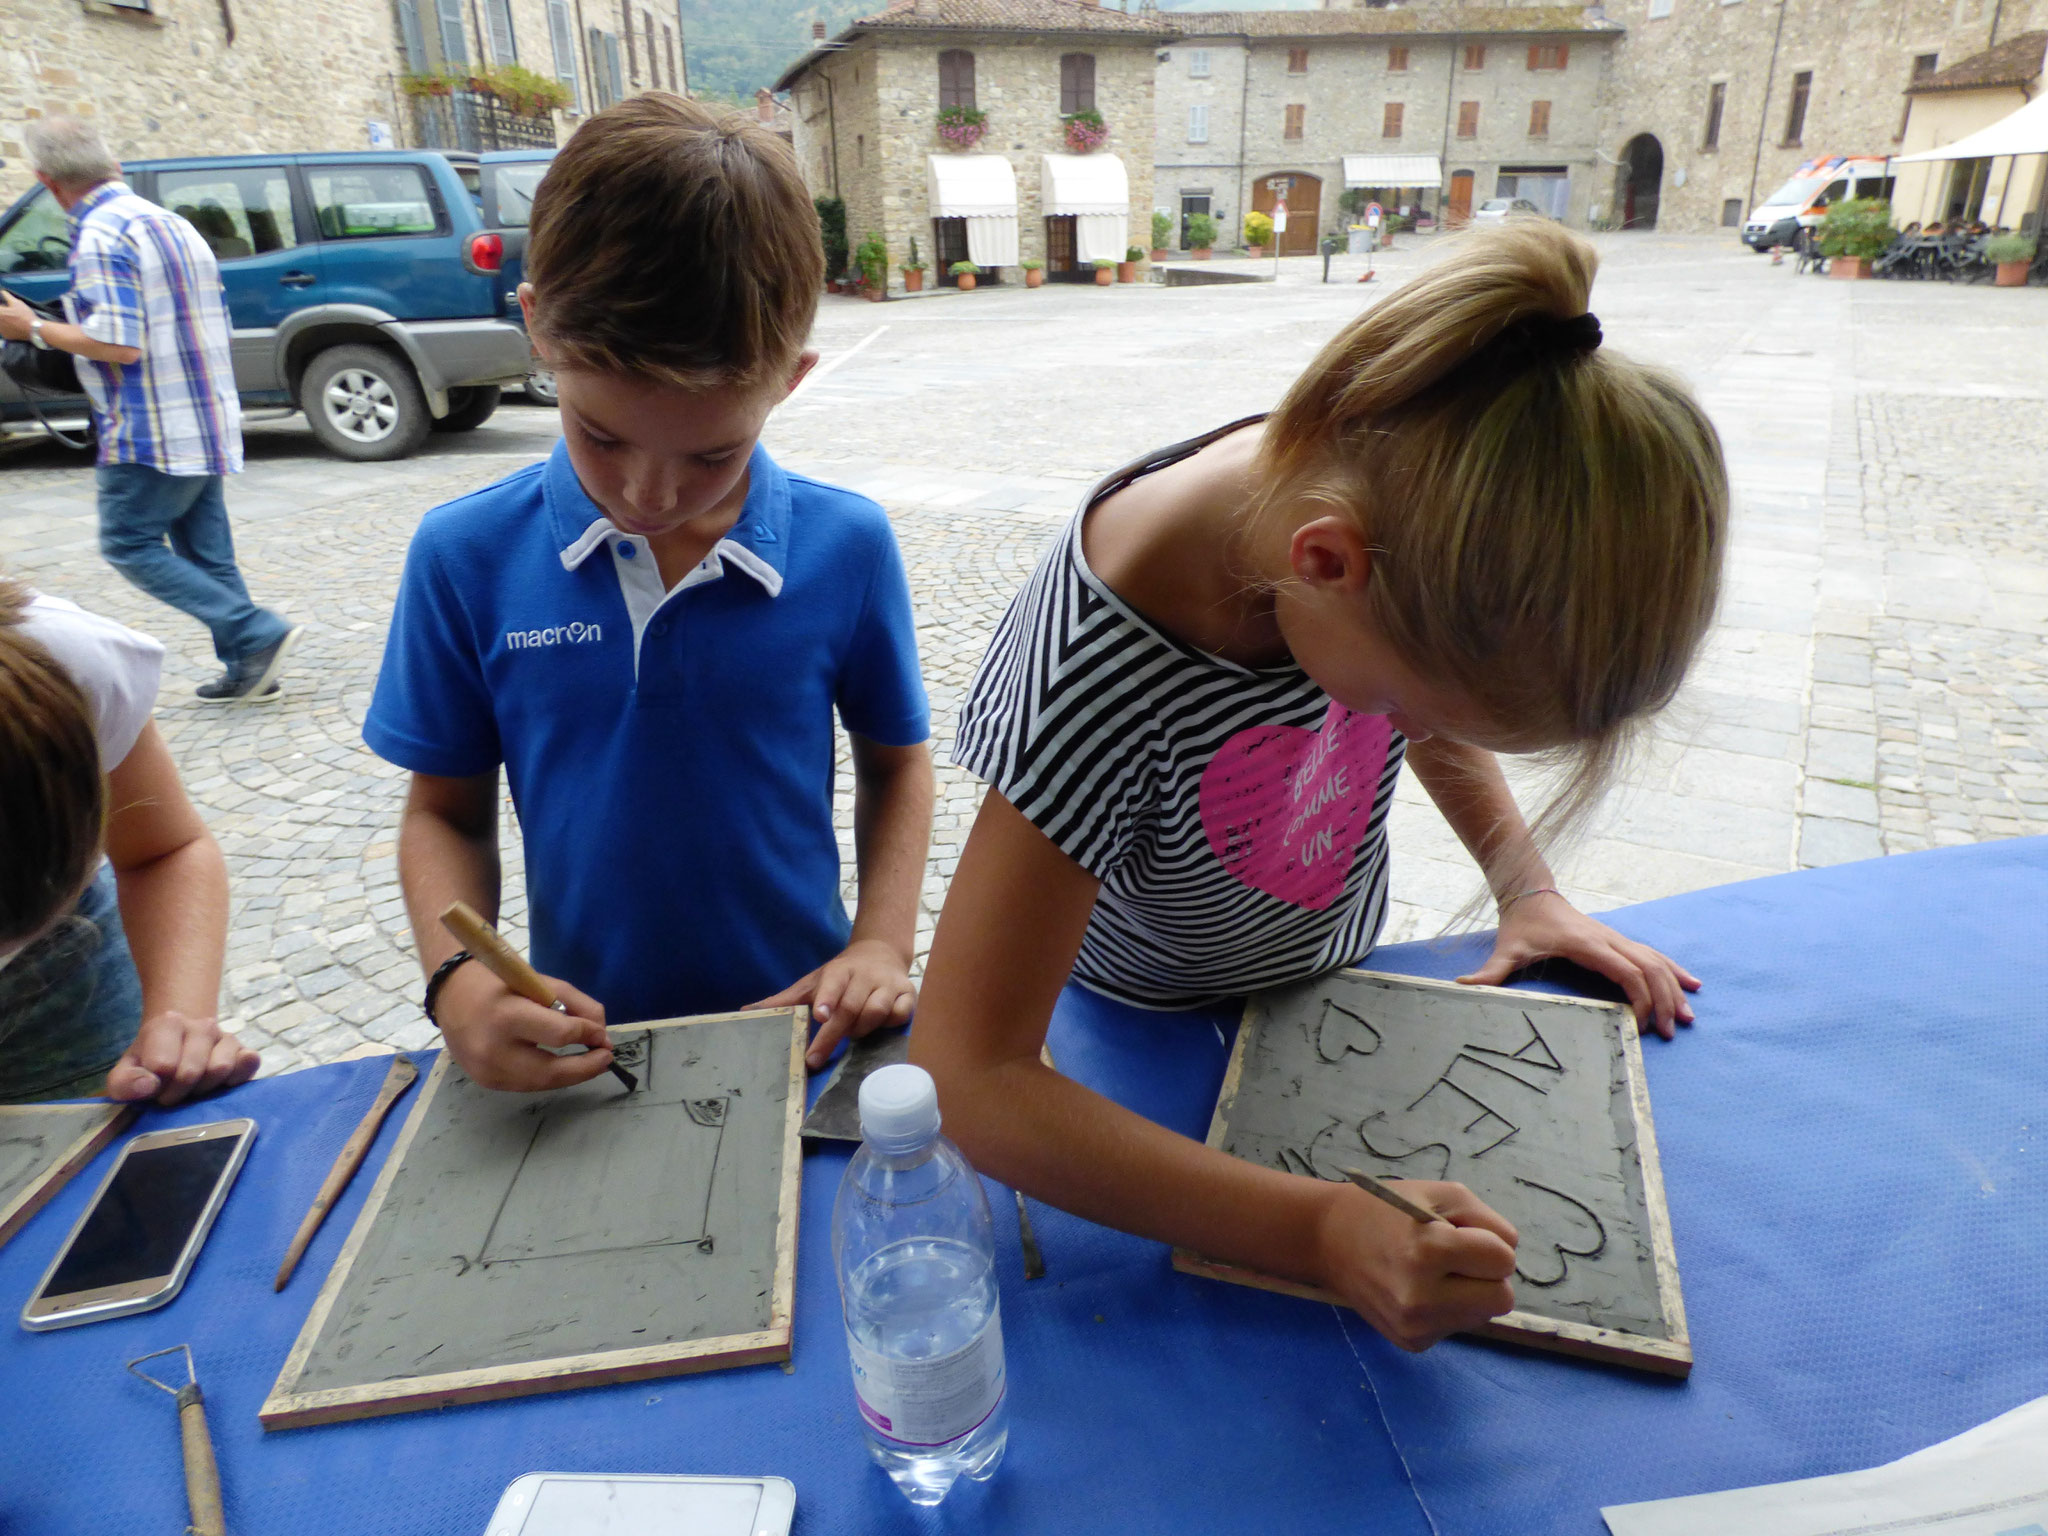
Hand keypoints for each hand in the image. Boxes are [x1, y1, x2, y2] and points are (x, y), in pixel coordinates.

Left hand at [0, 290, 32, 341]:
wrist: (34, 330)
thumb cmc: (26, 315)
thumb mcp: (17, 302)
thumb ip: (7, 296)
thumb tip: (3, 292)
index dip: (2, 307)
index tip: (5, 307)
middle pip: (0, 316)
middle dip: (3, 313)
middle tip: (11, 313)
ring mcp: (1, 330)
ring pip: (1, 323)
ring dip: (4, 320)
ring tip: (14, 320)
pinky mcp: (6, 336)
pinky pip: (4, 330)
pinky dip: (8, 328)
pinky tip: (15, 326)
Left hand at [105, 1011, 260, 1105]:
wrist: (180, 1043)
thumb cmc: (150, 1062)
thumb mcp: (125, 1072)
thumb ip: (124, 1082)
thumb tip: (149, 1086)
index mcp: (168, 1023)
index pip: (164, 1064)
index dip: (157, 1086)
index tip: (154, 1088)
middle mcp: (202, 1025)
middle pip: (192, 1071)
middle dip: (179, 1092)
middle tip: (172, 1095)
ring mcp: (227, 1036)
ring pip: (220, 1069)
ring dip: (204, 1089)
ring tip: (193, 1089)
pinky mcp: (246, 1050)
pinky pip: (249, 1064)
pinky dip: (236, 1078)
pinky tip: (220, 1085)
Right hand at [433, 961, 611, 1091]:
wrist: (451, 994)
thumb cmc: (501, 983)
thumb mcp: (541, 982)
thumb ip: (577, 1005)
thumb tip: (602, 1034)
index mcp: (507, 1016)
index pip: (560, 1034)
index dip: (588, 1035)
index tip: (603, 1035)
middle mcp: (493, 1050)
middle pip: (551, 1071)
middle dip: (586, 1068)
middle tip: (606, 1059)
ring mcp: (486, 1071)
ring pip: (541, 1084)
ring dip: (570, 1076)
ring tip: (589, 1063)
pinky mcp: (485, 1082)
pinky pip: (525, 1085)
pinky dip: (548, 1077)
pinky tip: (561, 1066)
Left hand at [751, 938, 916, 1070]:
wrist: (880, 953)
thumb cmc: (841, 976)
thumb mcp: (812, 983)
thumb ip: (784, 1000)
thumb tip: (746, 1012)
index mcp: (840, 970)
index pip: (833, 983)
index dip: (827, 999)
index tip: (818, 1016)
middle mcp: (865, 976)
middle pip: (851, 1006)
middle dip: (833, 1035)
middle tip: (815, 1059)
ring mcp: (889, 985)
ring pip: (877, 1012)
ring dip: (862, 1030)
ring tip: (852, 1036)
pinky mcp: (908, 995)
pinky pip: (901, 1015)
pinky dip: (890, 1024)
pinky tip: (880, 1028)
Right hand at [1315, 1179, 1518, 1350]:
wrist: (1328, 1239)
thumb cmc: (1388, 1210)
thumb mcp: (1441, 1194)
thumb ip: (1488, 1221)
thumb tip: (1509, 1258)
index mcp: (1428, 1251)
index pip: (1503, 1260)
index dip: (1489, 1243)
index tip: (1463, 1234)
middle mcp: (1421, 1297)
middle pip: (1502, 1298)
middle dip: (1487, 1275)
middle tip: (1457, 1257)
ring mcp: (1415, 1326)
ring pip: (1482, 1315)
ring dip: (1470, 1293)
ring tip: (1435, 1272)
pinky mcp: (1412, 1343)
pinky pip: (1458, 1326)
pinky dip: (1449, 1308)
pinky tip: (1421, 1289)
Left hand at [1460, 891, 1699, 1039]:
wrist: (1530, 893)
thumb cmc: (1521, 925)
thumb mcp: (1506, 949)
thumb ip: (1490, 971)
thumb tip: (1462, 987)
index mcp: (1588, 944)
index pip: (1626, 972)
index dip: (1641, 998)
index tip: (1644, 1025)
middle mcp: (1608, 939)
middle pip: (1650, 969)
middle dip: (1665, 1001)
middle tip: (1672, 1032)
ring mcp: (1616, 938)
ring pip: (1656, 961)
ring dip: (1676, 988)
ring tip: (1691, 1016)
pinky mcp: (1618, 940)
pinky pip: (1653, 954)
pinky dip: (1674, 970)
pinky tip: (1692, 984)